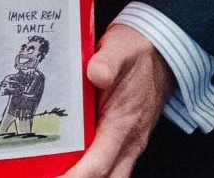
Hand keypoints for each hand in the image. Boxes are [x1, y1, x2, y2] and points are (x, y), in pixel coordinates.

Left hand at [57, 24, 172, 177]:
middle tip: (51, 177)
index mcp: (123, 124)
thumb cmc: (137, 51)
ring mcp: (128, 142)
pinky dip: (91, 169)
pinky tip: (70, 162)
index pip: (97, 165)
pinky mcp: (124, 139)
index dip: (75, 177)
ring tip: (58, 171)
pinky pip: (109, 164)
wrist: (161, 51)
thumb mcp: (119, 49)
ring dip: (86, 176)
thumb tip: (96, 74)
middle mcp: (128, 141)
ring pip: (109, 175)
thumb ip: (107, 62)